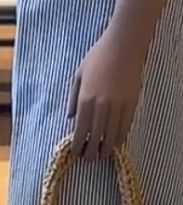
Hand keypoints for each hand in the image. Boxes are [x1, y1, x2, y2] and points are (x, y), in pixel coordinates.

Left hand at [68, 28, 146, 158]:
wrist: (123, 46)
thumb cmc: (97, 57)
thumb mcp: (78, 75)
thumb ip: (73, 98)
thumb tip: (71, 118)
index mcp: (86, 99)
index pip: (81, 130)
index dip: (78, 145)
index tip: (76, 153)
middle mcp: (102, 105)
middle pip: (96, 136)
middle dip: (92, 151)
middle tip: (89, 158)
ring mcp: (119, 105)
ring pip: (113, 135)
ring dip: (107, 148)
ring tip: (102, 154)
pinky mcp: (132, 103)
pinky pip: (126, 126)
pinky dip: (120, 137)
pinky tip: (116, 142)